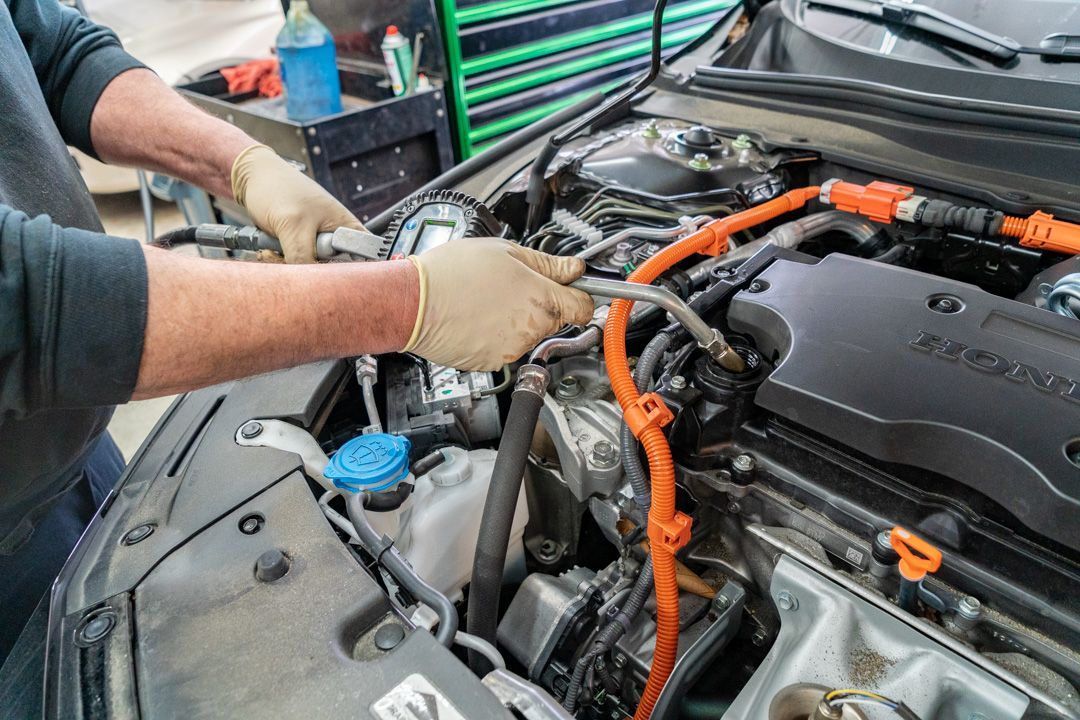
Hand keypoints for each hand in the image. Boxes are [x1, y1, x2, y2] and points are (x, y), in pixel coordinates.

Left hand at [231, 144, 362, 262]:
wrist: (253, 179)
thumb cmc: (278, 189)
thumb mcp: (293, 224)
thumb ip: (304, 256)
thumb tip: (307, 283)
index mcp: (347, 229)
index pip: (362, 262)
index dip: (345, 273)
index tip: (320, 270)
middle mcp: (336, 238)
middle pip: (331, 272)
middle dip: (307, 269)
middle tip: (287, 255)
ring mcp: (317, 243)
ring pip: (309, 271)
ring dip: (287, 264)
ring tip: (273, 247)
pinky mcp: (299, 247)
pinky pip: (293, 265)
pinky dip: (279, 260)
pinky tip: (269, 249)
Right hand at [404, 238, 593, 369]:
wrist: (414, 303)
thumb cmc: (452, 274)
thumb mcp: (506, 252)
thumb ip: (547, 263)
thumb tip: (574, 269)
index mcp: (541, 299)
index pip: (584, 307)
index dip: (581, 296)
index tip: (576, 291)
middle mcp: (531, 329)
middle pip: (554, 319)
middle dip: (540, 303)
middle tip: (512, 285)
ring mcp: (511, 349)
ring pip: (528, 333)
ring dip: (516, 319)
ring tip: (486, 299)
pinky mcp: (491, 362)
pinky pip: (504, 347)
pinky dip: (495, 334)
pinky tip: (476, 316)